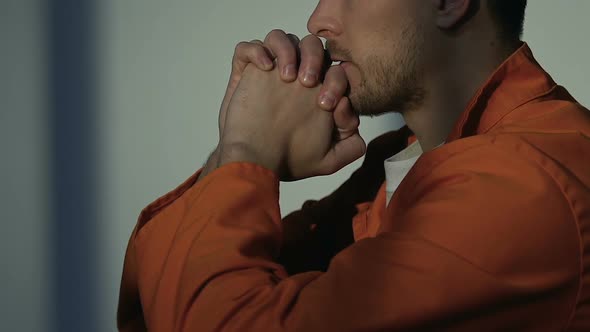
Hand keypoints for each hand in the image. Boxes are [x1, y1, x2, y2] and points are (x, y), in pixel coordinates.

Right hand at [201, 30, 352, 178]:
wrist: (253, 161)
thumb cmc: (287, 159)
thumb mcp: (327, 160)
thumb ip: (350, 147)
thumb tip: (349, 112)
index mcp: (317, 92)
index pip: (334, 69)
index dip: (337, 80)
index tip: (328, 105)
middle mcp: (296, 78)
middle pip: (312, 46)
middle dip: (314, 58)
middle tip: (308, 83)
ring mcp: (271, 73)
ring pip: (282, 38)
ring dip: (288, 49)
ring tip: (287, 76)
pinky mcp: (247, 73)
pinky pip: (249, 47)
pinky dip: (256, 50)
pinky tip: (264, 68)